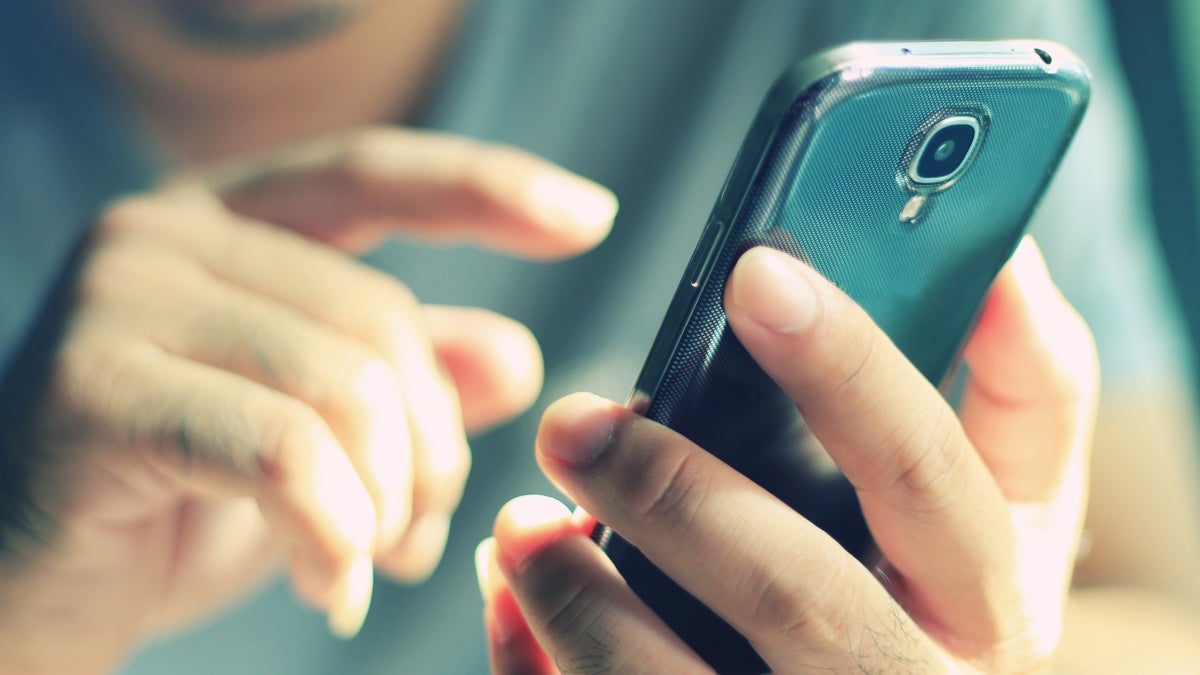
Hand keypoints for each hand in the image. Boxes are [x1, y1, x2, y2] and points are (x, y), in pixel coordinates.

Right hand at [0, 129, 615, 673]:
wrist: (23, 596)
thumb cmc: (166, 509)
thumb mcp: (313, 438)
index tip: (589, 216)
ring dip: (386, 499)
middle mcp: (164, 235)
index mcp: (222, 225)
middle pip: (382, 316)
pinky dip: (330, 531)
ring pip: (346, 384)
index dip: (488, 187)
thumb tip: (516, 356)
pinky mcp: (90, 387)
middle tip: (422, 533)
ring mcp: (118, 298)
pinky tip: (325, 583)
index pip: (376, 175)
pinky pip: (284, 450)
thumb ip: (405, 383)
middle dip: (431, 445)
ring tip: (369, 561)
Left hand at [477, 240, 1097, 673]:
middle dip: (677, 494)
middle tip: (577, 422)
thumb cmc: (938, 615)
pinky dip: (543, 664)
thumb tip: (1004, 265)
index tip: (757, 272)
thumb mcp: (999, 522)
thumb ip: (1017, 401)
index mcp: (991, 595)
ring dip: (584, 599)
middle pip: (796, 590)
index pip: (937, 471)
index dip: (855, 366)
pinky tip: (513, 603)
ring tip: (522, 525)